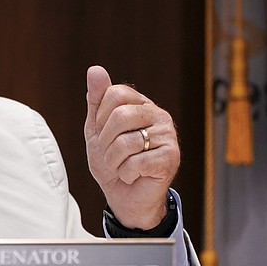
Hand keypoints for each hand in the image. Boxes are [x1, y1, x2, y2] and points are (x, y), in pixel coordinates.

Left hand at [84, 65, 179, 228]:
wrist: (124, 196)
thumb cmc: (111, 162)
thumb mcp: (96, 129)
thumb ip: (96, 100)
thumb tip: (95, 69)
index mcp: (140, 104)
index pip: (114, 94)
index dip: (100, 118)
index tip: (103, 134)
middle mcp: (158, 115)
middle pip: (120, 116)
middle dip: (105, 142)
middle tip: (111, 155)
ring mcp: (168, 135)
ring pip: (126, 142)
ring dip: (114, 161)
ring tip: (121, 166)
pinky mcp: (171, 157)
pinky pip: (136, 162)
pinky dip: (126, 173)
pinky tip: (134, 175)